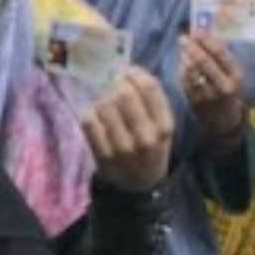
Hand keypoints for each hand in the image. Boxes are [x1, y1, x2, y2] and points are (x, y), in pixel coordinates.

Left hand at [82, 68, 174, 192]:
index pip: (149, 88)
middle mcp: (145, 137)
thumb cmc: (152, 148)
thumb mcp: (163, 126)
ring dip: (102, 97)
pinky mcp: (102, 155)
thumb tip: (128, 70)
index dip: (135, 73)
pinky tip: (96, 113)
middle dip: (116, 82)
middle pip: (124, 94)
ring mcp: (122, 148)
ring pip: (104, 106)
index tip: (128, 71)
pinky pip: (89, 122)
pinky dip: (90, 111)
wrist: (139, 185)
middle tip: (113, 82)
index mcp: (165, 127)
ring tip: (105, 99)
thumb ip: (152, 101)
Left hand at [179, 32, 244, 147]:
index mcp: (236, 76)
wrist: (225, 121)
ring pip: (192, 71)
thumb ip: (223, 58)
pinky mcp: (195, 101)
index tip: (197, 31)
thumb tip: (207, 34)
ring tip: (183, 48)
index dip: (207, 41)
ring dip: (184, 57)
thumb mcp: (234, 75)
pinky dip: (181, 69)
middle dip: (192, 47)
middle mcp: (224, 86)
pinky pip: (184, 81)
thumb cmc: (229, 90)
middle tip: (183, 38)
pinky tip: (182, 62)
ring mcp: (208, 95)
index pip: (221, 54)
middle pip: (204, 62)